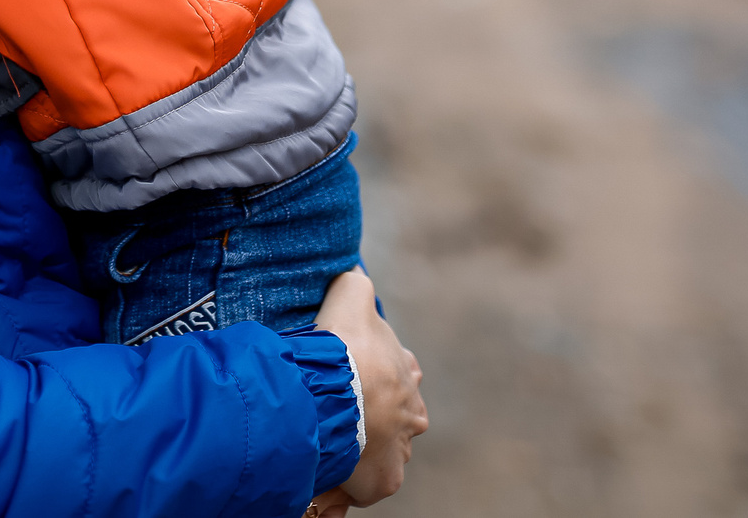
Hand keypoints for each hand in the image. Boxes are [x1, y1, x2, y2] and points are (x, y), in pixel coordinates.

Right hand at [313, 268, 426, 505]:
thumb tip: (353, 265)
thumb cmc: (344, 346)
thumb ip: (354, 281)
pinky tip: (335, 474)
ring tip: (336, 445)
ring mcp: (401, 446)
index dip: (376, 376)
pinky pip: (371, 483)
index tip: (354, 378)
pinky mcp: (387, 478)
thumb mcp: (351, 297)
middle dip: (376, 416)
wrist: (337, 390)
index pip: (399, 374)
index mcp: (407, 372)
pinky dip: (354, 481)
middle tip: (344, 415)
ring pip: (385, 450)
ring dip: (365, 448)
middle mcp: (412, 412)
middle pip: (397, 416)